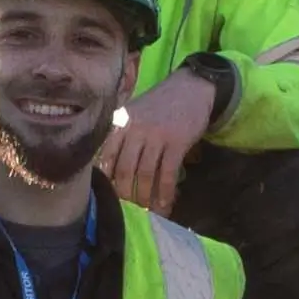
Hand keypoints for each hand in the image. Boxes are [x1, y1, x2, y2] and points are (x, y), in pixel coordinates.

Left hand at [100, 67, 223, 212]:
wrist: (191, 88)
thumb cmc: (159, 104)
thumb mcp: (133, 113)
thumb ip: (120, 135)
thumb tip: (108, 169)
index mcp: (121, 123)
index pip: (106, 157)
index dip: (107, 180)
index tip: (111, 195)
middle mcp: (135, 129)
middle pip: (123, 170)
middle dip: (126, 194)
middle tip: (130, 207)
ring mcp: (156, 136)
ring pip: (144, 175)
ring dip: (145, 198)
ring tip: (146, 210)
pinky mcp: (176, 143)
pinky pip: (167, 174)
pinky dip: (165, 193)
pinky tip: (165, 205)